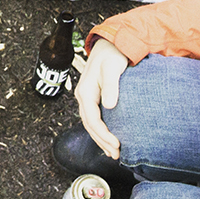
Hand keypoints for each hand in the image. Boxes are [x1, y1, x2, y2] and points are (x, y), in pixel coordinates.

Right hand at [75, 39, 129, 158]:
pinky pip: (94, 118)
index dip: (103, 135)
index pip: (92, 119)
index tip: (116, 145)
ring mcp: (87, 97)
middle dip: (102, 141)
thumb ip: (111, 85)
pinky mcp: (93, 97)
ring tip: (112, 152)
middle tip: (116, 154)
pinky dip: (100, 131)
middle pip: (89, 125)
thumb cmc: (112, 54)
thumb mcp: (113, 67)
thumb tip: (109, 105)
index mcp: (85, 91)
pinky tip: (108, 139)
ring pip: (90, 124)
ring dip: (100, 139)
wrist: (109, 43)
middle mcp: (83, 96)